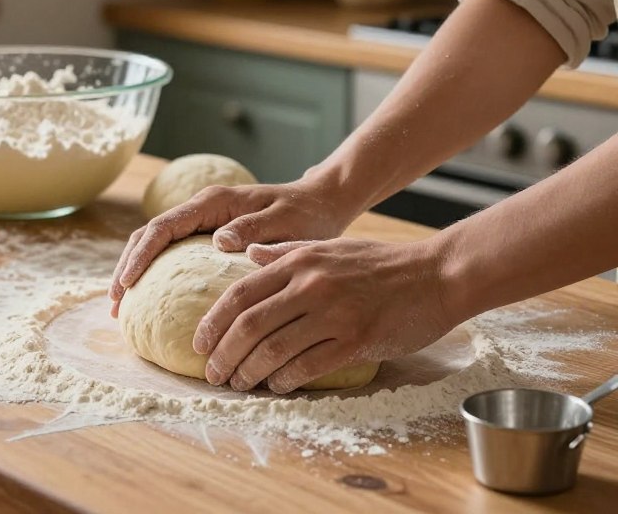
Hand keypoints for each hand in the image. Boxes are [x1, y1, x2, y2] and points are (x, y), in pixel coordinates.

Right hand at [109, 177, 357, 316]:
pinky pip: (172, 253)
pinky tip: (150, 300)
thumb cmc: (306, 213)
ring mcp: (203, 222)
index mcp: (214, 202)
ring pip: (156, 244)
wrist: (320, 203)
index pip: (164, 226)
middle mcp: (202, 208)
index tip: (127, 282)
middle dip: (128, 266)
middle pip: (150, 235)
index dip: (142, 254)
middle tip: (115, 304)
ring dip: (135, 271)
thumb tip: (217, 241)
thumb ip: (253, 228)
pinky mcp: (207, 236)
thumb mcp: (286, 221)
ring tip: (122, 307)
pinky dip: (155, 274)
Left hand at [192, 237, 451, 392]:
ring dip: (250, 372)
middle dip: (223, 354)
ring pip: (274, 349)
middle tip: (212, 373)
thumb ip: (285, 252)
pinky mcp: (358, 340)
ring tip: (238, 384)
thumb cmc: (379, 262)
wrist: (435, 274)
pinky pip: (309, 366)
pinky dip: (285, 380)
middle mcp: (310, 285)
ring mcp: (334, 313)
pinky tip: (276, 386)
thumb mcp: (327, 246)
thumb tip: (247, 254)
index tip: (199, 344)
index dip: (213, 323)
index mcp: (298, 261)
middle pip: (249, 325)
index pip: (239, 294)